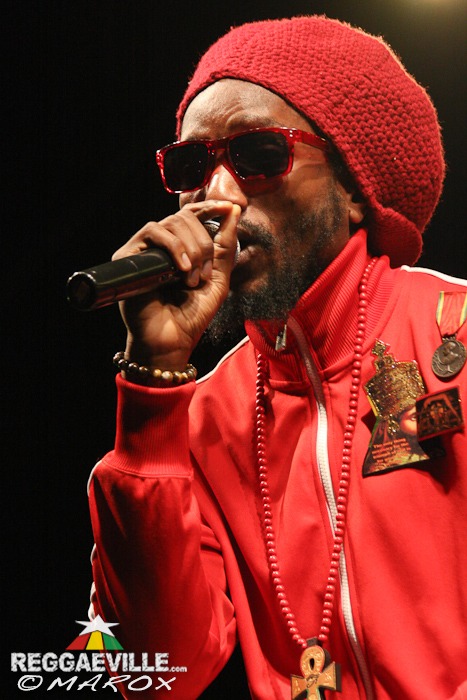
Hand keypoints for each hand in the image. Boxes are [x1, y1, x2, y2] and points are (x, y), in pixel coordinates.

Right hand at [112, 200, 240, 372]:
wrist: (171, 341)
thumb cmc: (191, 316)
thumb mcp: (217, 278)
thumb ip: (225, 246)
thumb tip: (235, 211)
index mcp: (181, 249)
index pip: (191, 215)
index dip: (209, 207)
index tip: (229, 208)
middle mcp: (161, 247)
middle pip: (184, 217)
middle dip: (203, 242)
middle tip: (204, 274)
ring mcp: (144, 251)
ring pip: (171, 223)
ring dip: (190, 248)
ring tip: (192, 278)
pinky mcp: (128, 257)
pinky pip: (151, 233)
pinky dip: (173, 247)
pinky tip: (182, 269)